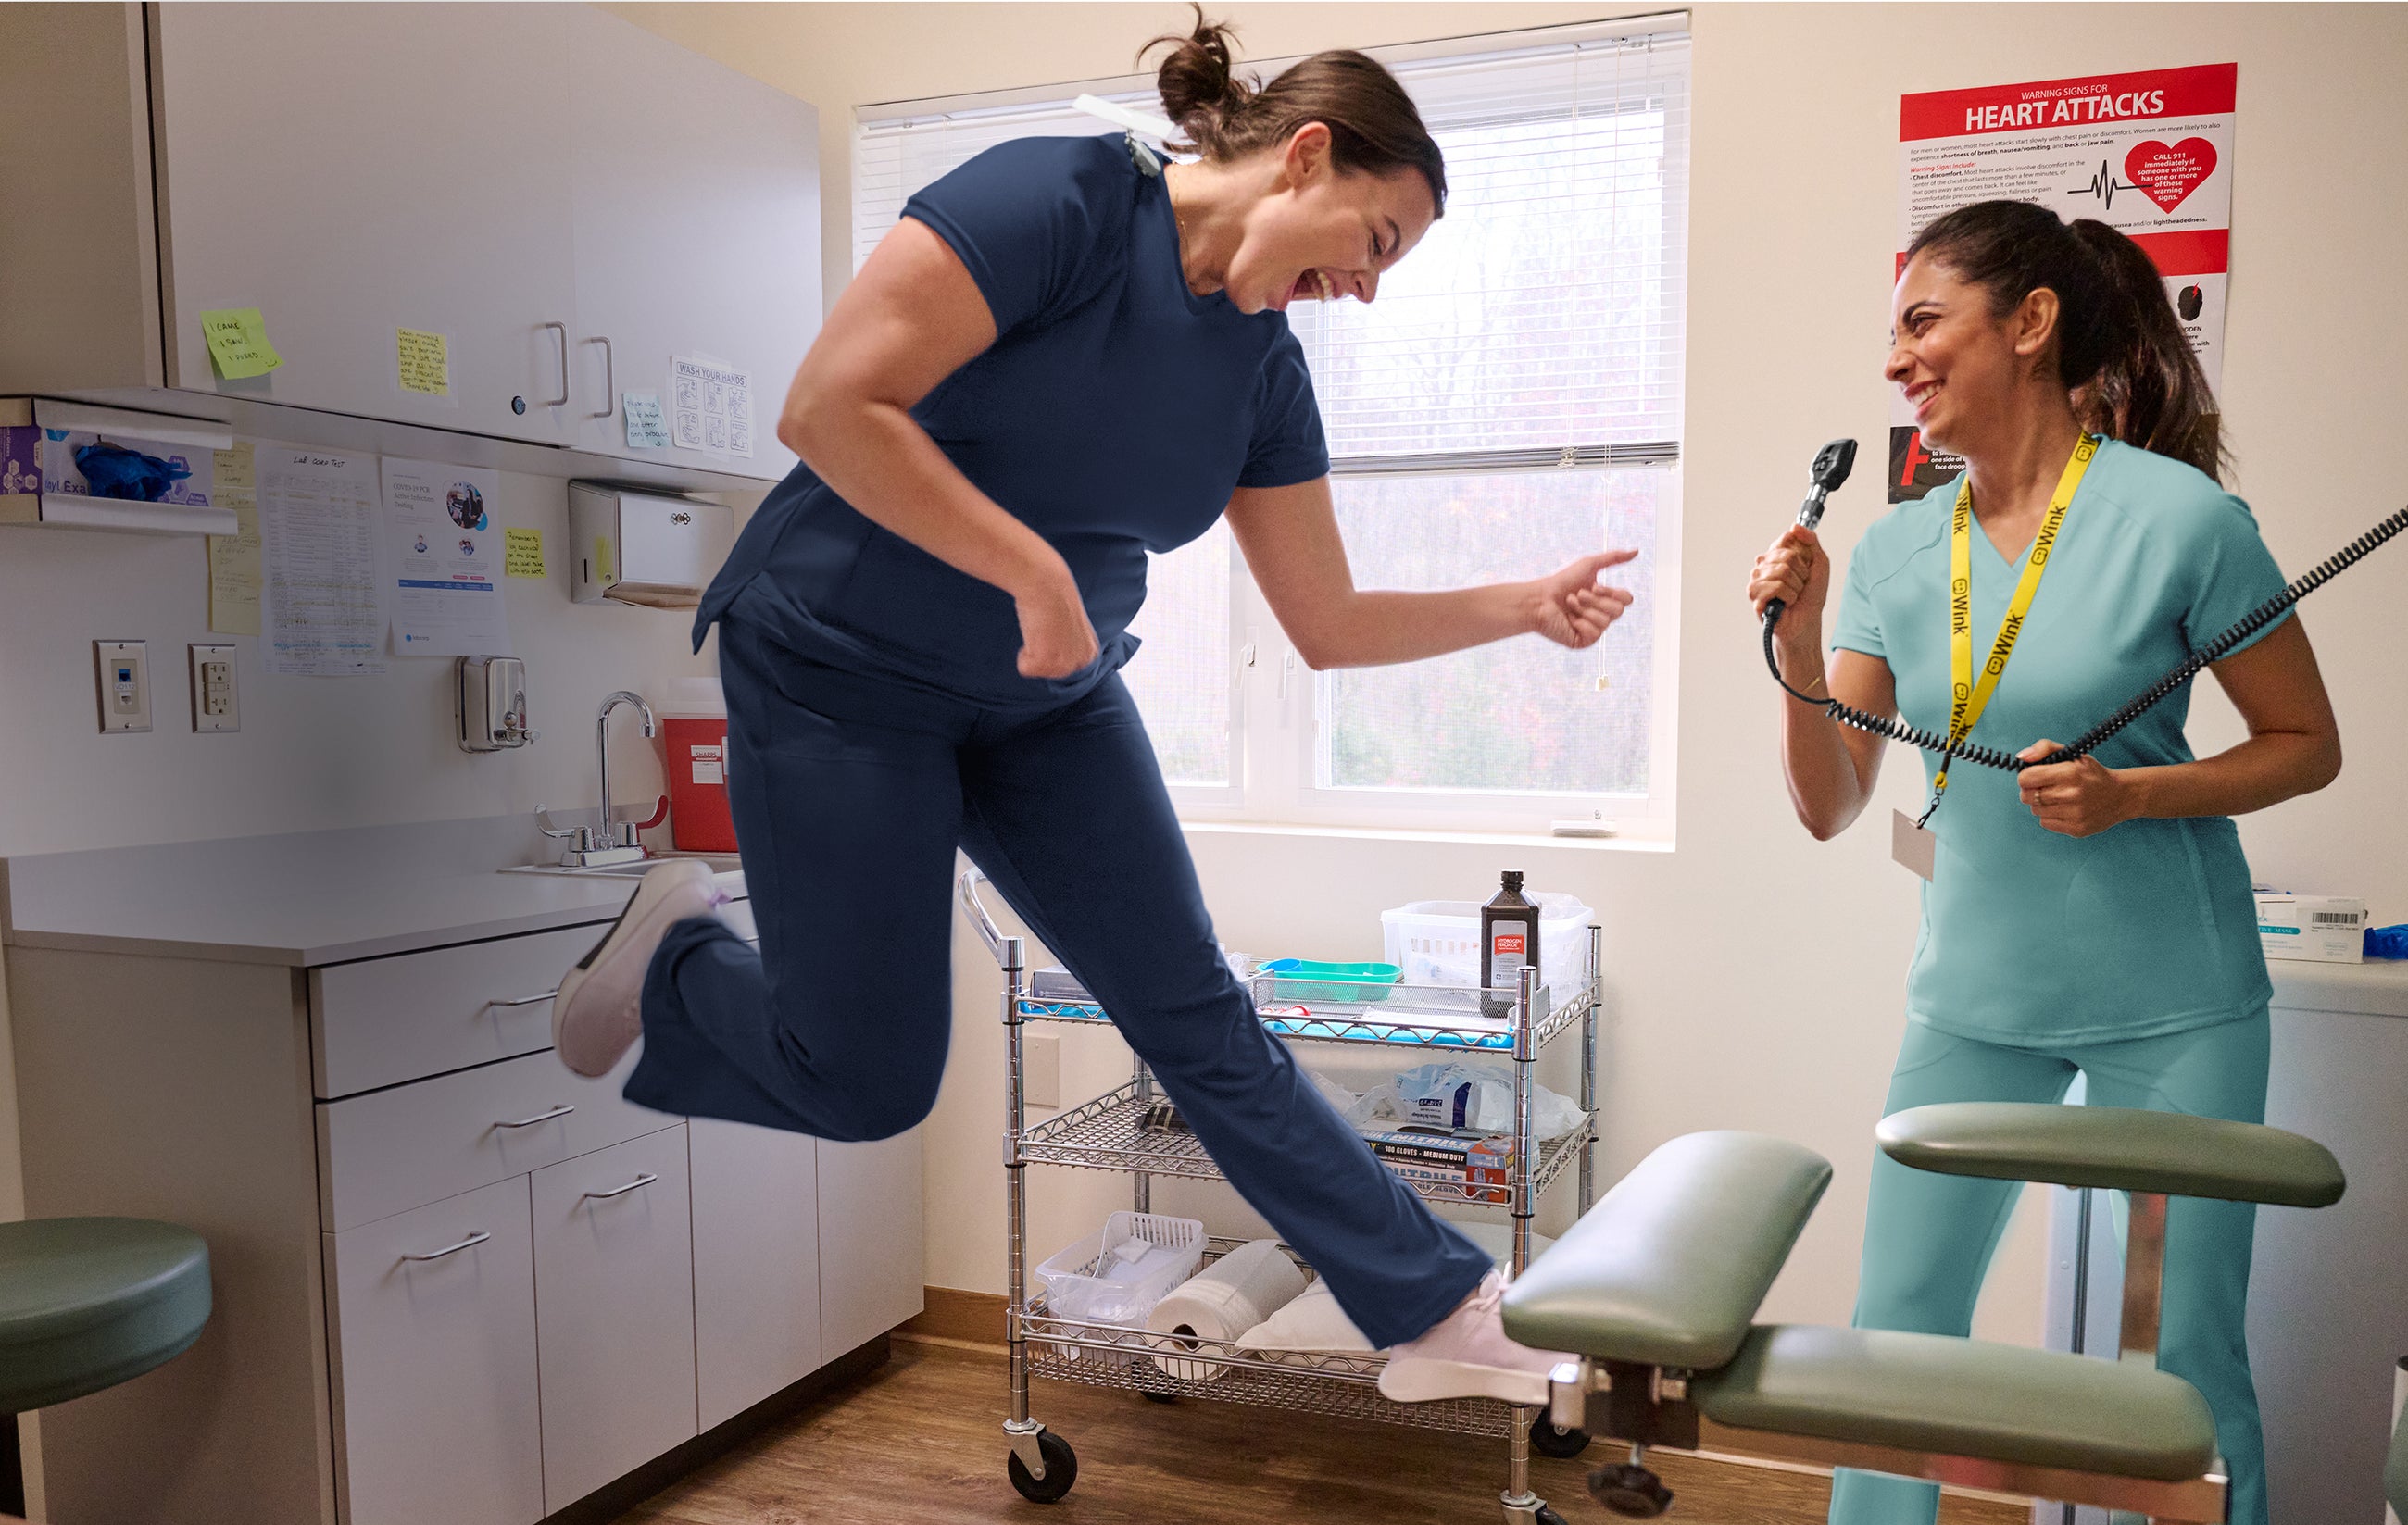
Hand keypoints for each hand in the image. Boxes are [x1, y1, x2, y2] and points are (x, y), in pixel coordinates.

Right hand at [1014, 573, 1100, 678]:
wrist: (1046, 583)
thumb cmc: (1054, 598)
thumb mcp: (1071, 628)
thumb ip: (1067, 646)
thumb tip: (1054, 651)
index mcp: (1090, 653)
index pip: (1063, 667)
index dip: (1051, 648)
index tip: (1054, 631)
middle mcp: (1082, 662)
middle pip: (1049, 672)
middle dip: (1041, 652)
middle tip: (1045, 629)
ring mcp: (1065, 664)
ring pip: (1037, 671)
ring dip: (1032, 649)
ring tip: (1041, 628)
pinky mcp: (1046, 663)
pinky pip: (1025, 668)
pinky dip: (1023, 651)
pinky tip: (1034, 631)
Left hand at [1528, 550, 1637, 649]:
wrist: (1540, 599)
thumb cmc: (1562, 582)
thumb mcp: (1589, 565)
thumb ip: (1613, 558)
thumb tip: (1636, 551)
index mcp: (1606, 599)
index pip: (1626, 599)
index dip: (1612, 593)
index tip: (1594, 586)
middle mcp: (1602, 615)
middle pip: (1619, 610)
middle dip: (1596, 601)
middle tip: (1578, 595)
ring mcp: (1594, 630)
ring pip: (1606, 621)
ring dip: (1585, 609)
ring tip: (1569, 606)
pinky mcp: (1584, 641)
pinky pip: (1595, 633)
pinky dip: (1580, 622)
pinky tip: (1568, 620)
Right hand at [1748, 525, 1830, 626]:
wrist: (1807, 622)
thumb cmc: (1811, 595)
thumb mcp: (1819, 564)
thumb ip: (1811, 541)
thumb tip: (1795, 526)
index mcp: (1775, 555)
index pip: (1786, 539)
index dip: (1801, 553)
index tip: (1805, 565)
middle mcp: (1763, 566)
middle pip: (1787, 555)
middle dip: (1801, 573)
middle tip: (1800, 584)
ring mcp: (1756, 580)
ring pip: (1782, 571)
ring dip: (1796, 587)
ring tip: (1793, 595)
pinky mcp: (1755, 596)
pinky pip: (1776, 587)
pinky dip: (1789, 596)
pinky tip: (1785, 603)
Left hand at [2016, 740, 2139, 836]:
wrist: (2121, 796)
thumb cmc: (2091, 773)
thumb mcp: (2072, 754)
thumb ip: (2044, 749)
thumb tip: (2021, 757)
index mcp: (2070, 773)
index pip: (2026, 778)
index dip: (2026, 776)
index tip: (2034, 776)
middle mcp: (2072, 794)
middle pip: (2026, 796)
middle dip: (2031, 790)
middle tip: (2046, 787)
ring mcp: (2074, 814)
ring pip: (2034, 810)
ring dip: (2041, 804)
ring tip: (2059, 797)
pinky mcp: (2076, 829)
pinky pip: (2045, 823)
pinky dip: (2050, 816)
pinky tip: (2065, 809)